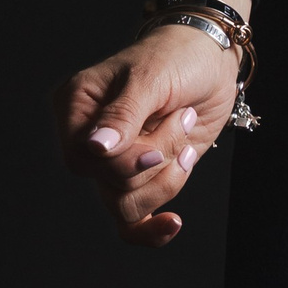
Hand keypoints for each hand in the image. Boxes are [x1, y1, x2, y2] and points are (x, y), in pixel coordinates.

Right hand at [54, 30, 234, 246]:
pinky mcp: (141, 179)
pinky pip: (131, 222)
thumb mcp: (150, 78)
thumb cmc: (176, 57)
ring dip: (166, 179)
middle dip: (154, 159)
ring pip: (124, 205)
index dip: (122, 161)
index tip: (156, 148)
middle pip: (108, 182)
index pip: (81, 156)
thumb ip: (122, 115)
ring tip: (186, 138)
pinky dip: (151, 230)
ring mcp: (115, 162)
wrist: (211, 62)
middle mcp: (89, 138)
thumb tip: (96, 149)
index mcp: (76, 106)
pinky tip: (172, 224)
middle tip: (180, 116)